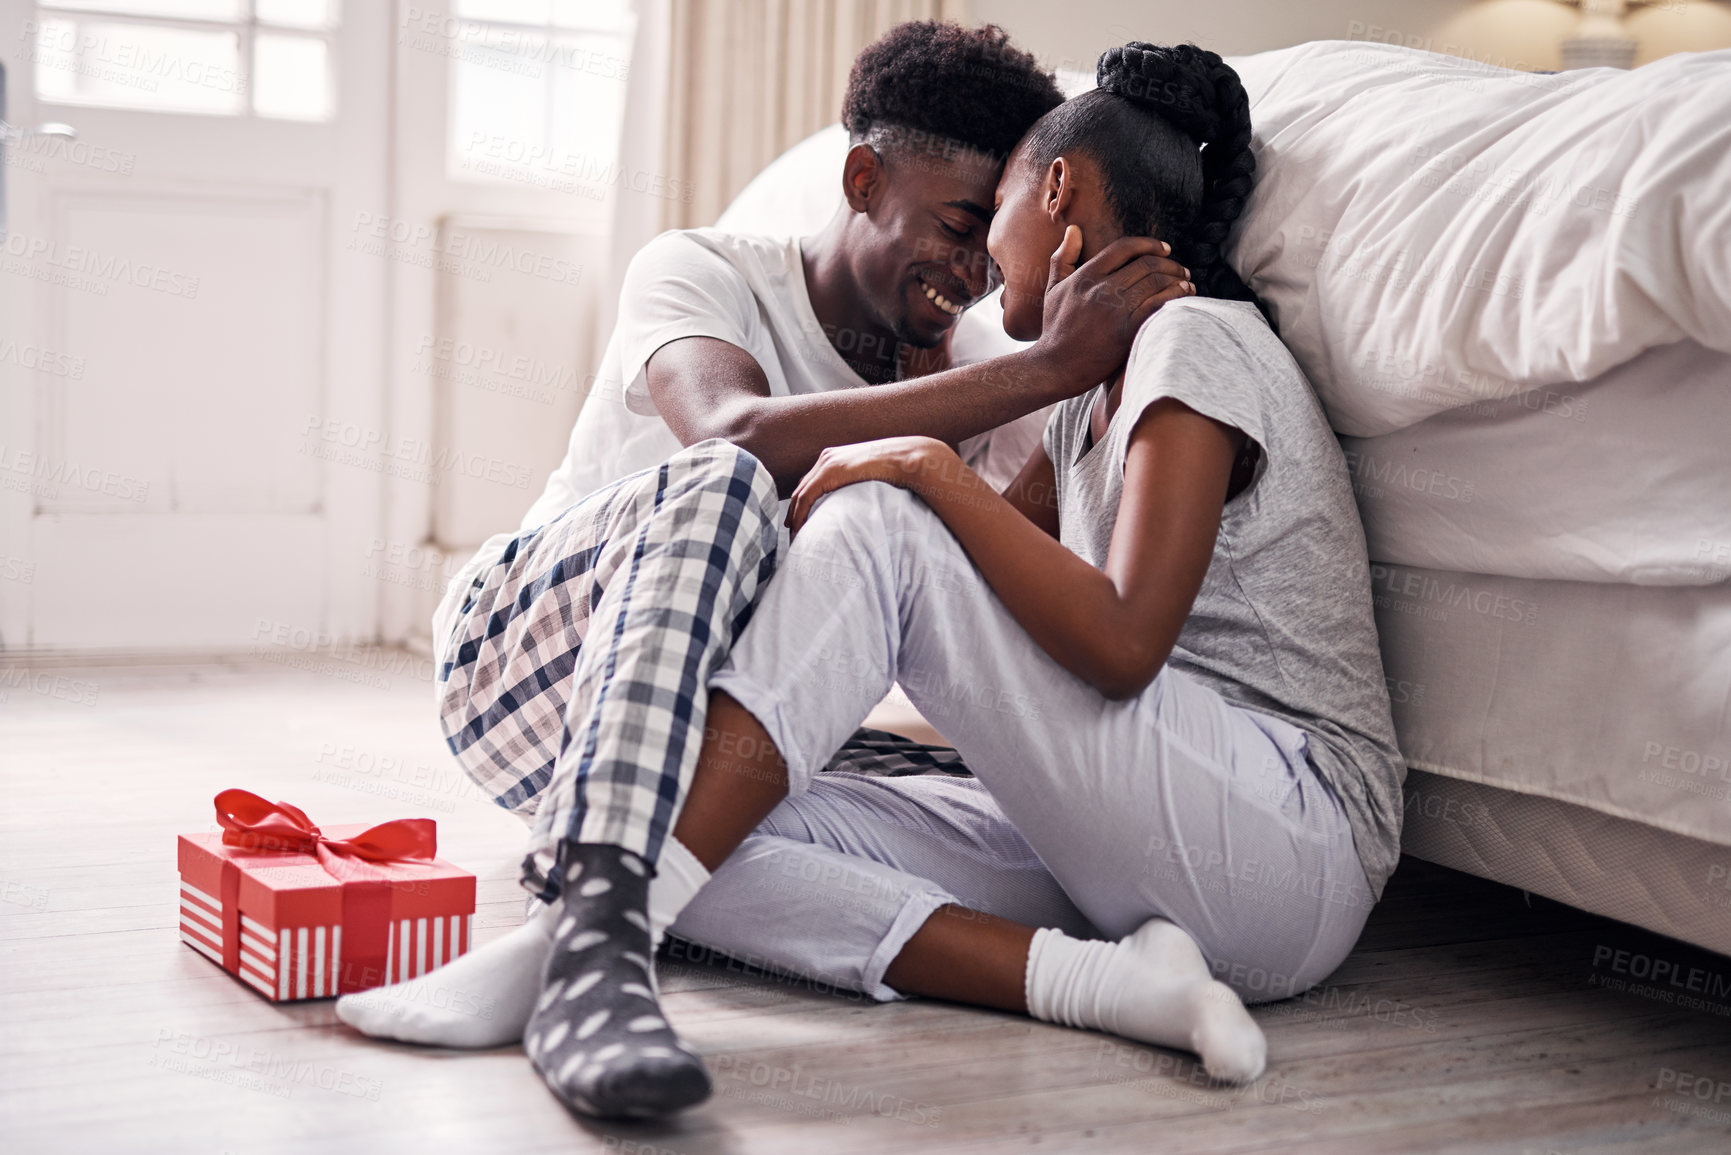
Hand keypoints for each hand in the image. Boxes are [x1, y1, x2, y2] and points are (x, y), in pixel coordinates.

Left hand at [785, 436, 956, 535]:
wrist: (905, 458)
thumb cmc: (895, 470)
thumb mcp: (870, 477)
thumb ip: (858, 485)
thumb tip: (859, 503)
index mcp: (834, 457)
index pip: (810, 482)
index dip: (801, 501)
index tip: (797, 519)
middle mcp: (826, 458)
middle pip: (802, 487)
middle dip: (794, 510)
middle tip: (791, 530)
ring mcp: (826, 463)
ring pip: (800, 494)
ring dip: (794, 516)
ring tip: (794, 535)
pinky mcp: (828, 472)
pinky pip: (806, 497)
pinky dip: (799, 514)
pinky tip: (797, 528)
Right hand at [1034, 228, 1193, 394]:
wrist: (1053, 368)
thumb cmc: (1055, 330)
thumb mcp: (1053, 290)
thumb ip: (1063, 258)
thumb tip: (1074, 228)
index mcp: (1086, 275)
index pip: (1125, 247)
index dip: (1149, 244)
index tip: (1165, 249)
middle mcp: (1100, 288)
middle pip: (1146, 264)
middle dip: (1170, 263)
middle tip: (1182, 269)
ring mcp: (1113, 309)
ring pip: (1155, 282)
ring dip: (1177, 279)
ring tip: (1187, 283)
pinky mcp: (1125, 330)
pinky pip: (1157, 305)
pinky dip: (1175, 296)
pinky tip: (1184, 296)